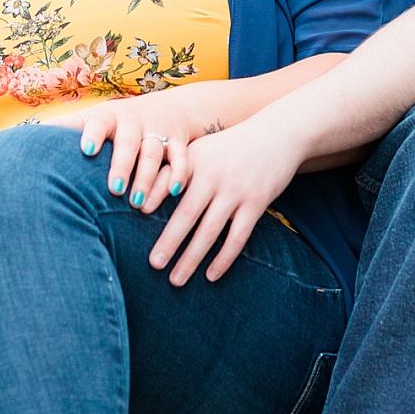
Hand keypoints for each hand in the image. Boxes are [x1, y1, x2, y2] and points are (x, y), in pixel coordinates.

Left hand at [45, 87, 202, 213]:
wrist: (166, 110)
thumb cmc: (115, 124)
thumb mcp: (90, 119)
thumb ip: (61, 128)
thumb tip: (14, 136)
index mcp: (108, 117)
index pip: (98, 123)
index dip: (93, 135)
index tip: (87, 150)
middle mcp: (134, 123)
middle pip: (130, 142)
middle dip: (123, 165)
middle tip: (115, 190)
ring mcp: (158, 132)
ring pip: (156, 153)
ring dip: (149, 178)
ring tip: (139, 205)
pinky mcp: (179, 142)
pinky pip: (183, 158)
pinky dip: (181, 173)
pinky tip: (176, 192)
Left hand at [147, 113, 306, 285]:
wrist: (279, 133)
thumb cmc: (232, 147)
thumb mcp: (202, 150)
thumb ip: (175, 171)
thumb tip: (143, 201)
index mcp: (196, 160)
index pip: (169, 181)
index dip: (153, 196)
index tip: (134, 214)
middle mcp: (215, 175)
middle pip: (187, 215)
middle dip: (169, 242)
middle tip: (154, 265)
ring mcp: (237, 190)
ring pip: (210, 231)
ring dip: (192, 258)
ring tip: (176, 279)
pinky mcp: (257, 202)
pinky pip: (238, 237)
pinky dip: (223, 258)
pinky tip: (211, 275)